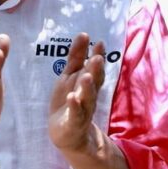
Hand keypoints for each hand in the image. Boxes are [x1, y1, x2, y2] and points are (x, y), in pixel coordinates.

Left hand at [48, 33, 105, 153]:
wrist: (68, 134)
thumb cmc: (71, 101)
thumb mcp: (71, 76)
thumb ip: (77, 57)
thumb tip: (84, 34)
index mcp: (88, 84)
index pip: (95, 69)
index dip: (97, 56)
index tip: (99, 43)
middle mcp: (88, 96)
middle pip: (94, 82)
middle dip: (96, 70)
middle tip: (97, 58)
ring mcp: (82, 110)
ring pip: (87, 98)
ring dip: (87, 88)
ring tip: (86, 76)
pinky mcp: (73, 123)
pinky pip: (75, 114)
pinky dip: (74, 106)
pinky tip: (72, 98)